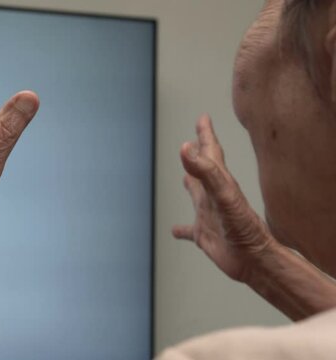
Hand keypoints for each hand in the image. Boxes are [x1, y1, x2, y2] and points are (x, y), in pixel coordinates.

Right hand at [172, 114, 275, 281]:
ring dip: (190, 184)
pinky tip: (175, 230)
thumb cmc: (244, 229)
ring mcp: (209, 215)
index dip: (205, 134)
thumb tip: (187, 147)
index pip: (210, 153)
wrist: (255, 261)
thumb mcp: (223, 195)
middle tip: (193, 139)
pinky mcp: (205, 235)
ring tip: (184, 176)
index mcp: (220, 183)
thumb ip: (205, 171)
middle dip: (198, 153)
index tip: (202, 118)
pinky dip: (181, 229)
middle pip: (203, 169)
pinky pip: (189, 230)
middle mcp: (213, 196)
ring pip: (196, 195)